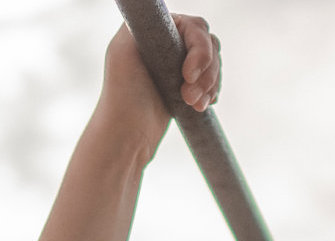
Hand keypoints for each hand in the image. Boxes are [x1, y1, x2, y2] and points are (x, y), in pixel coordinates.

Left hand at [97, 14, 221, 150]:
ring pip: (214, 63)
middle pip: (208, 44)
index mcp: (154, 28)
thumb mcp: (123, 51)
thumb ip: (139, 24)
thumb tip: (150, 4)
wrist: (126, 134)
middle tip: (190, 97)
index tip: (187, 76)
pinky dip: (211, 92)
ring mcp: (178, 62)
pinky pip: (213, 79)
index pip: (194, 26)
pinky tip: (201, 106)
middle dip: (206, 73)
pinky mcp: (186, 83)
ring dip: (209, 85)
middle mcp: (167, 40)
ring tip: (193, 104)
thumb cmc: (121, 94)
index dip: (199, 50)